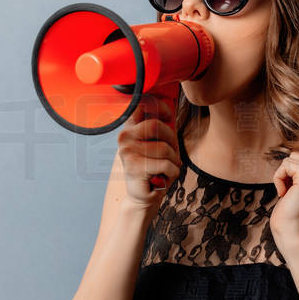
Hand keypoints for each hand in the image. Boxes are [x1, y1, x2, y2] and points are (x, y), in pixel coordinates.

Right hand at [117, 95, 181, 212]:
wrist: (143, 195)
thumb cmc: (153, 168)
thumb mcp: (157, 144)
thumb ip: (161, 129)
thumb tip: (171, 114)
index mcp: (129, 128)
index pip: (142, 104)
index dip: (160, 107)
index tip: (169, 117)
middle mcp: (125, 137)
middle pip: (157, 125)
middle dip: (172, 140)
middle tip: (172, 152)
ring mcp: (128, 152)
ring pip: (164, 148)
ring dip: (173, 161)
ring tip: (167, 168)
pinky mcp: (135, 167)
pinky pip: (166, 165)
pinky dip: (173, 172)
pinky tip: (164, 177)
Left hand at [269, 150, 298, 249]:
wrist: (291, 232)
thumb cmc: (291, 212)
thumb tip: (294, 155)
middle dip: (288, 171)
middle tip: (291, 192)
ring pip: (292, 158)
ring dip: (283, 175)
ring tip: (288, 193)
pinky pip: (286, 165)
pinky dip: (279, 178)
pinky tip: (284, 194)